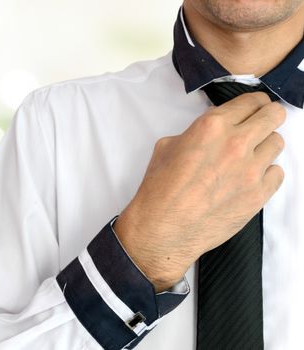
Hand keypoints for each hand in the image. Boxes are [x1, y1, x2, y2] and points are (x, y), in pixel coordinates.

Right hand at [113, 92, 285, 291]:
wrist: (163, 229)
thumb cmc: (160, 189)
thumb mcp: (167, 147)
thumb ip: (195, 133)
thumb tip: (212, 133)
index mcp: (212, 127)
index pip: (251, 101)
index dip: (254, 102)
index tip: (255, 107)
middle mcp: (236, 144)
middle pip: (273, 115)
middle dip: (268, 116)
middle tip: (261, 124)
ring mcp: (251, 170)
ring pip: (278, 143)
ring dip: (265, 146)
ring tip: (248, 157)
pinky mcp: (259, 195)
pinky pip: (278, 173)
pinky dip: (266, 173)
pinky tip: (249, 179)